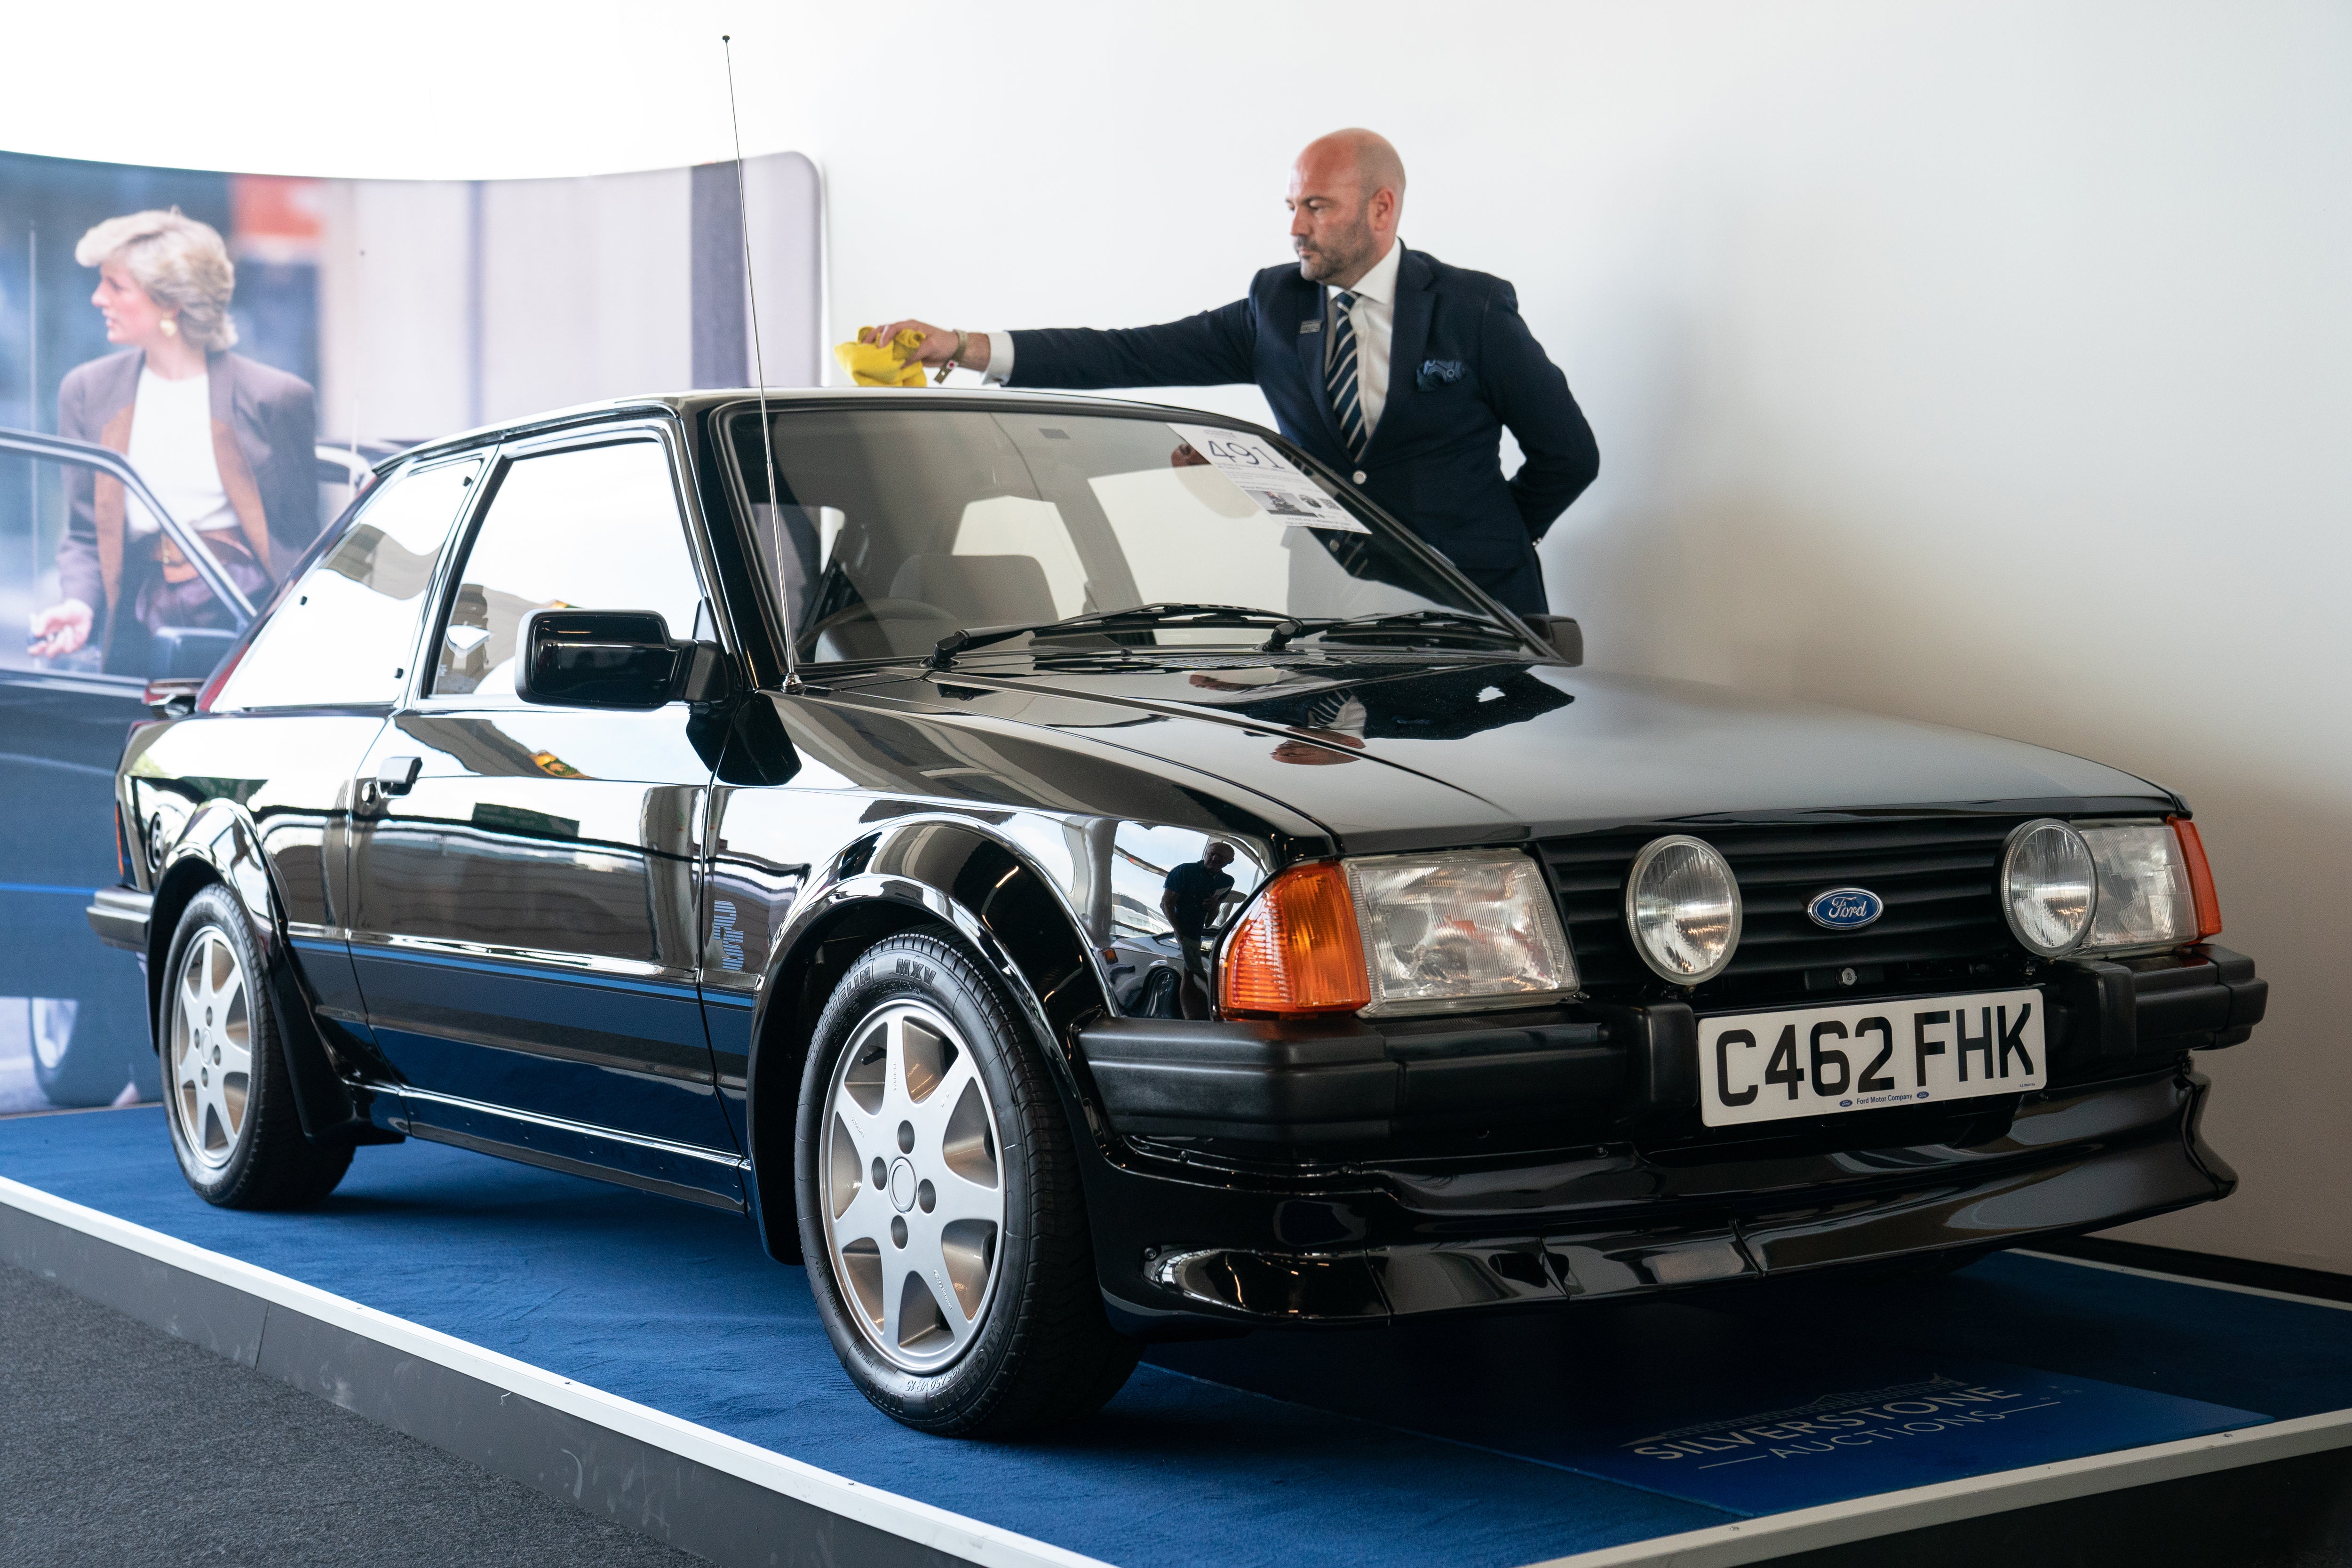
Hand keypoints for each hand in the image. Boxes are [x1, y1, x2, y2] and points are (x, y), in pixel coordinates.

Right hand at [29, 599, 91, 658]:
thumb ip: (42, 622)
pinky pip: (70, 647)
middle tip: (52, 641)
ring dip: (62, 639)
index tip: (42, 643)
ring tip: (66, 627)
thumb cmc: (61, 613)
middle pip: (49, 655)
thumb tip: (36, 634)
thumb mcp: (50, 614)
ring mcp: (63, 647)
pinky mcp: (73, 647)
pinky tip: (73, 629)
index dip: (35, 650)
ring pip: (61, 650)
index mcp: (42, 639)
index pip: (34, 651)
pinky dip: (71, 637)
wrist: (79, 613)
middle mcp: (52, 645)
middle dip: (52, 650)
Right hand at [859, 320, 989, 371]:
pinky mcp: (906, 350)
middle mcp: (905, 332)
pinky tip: (877, 360)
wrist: (952, 350)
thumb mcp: (931, 346)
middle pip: (884, 331)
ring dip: (876, 345)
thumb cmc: (945, 342)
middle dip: (872, 337)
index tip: (880, 347)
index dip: (884, 336)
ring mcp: (904, 341)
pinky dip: (884, 355)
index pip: (893, 328)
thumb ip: (916, 353)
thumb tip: (902, 362)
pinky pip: (892, 351)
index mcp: (911, 326)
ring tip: (865, 352)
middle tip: (863, 345)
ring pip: (886, 341)